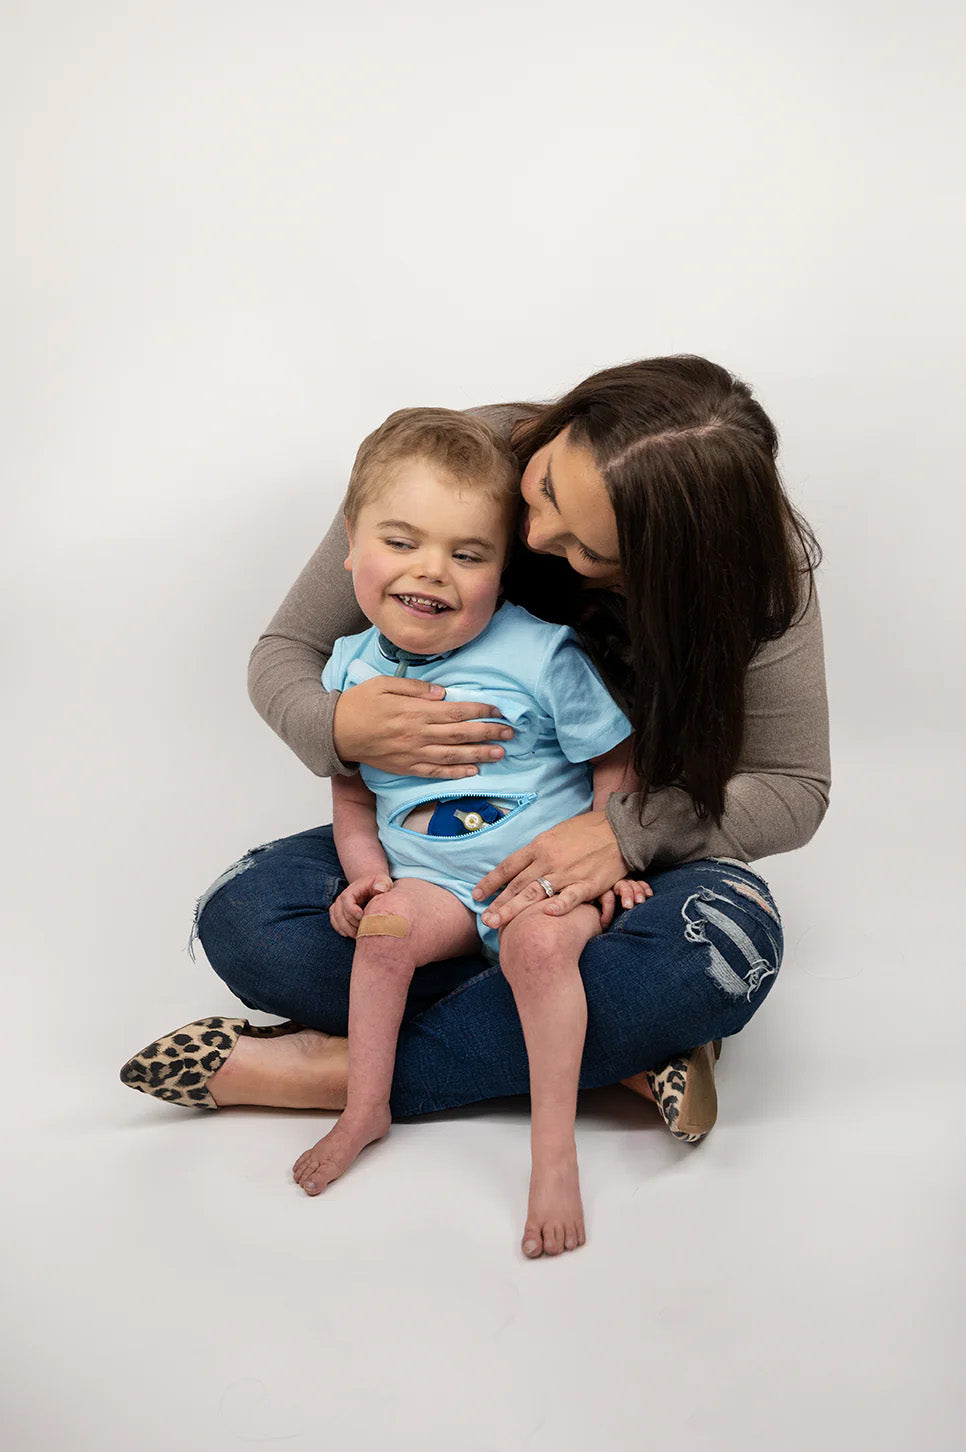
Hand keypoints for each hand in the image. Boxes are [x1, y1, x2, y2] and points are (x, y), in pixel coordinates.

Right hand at [329, 872, 392, 937]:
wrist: (372, 886)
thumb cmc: (379, 885)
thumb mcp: (383, 881)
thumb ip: (383, 883)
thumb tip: (379, 888)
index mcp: (353, 889)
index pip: (346, 900)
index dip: (353, 910)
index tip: (363, 917)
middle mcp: (343, 897)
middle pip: (340, 912)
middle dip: (351, 923)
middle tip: (364, 929)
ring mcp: (339, 905)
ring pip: (336, 919)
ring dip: (346, 929)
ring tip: (358, 936)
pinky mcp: (339, 912)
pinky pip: (334, 922)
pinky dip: (340, 929)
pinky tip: (349, 935)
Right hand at [332, 675, 512, 778]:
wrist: (335, 731)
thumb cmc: (359, 703)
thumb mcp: (385, 684)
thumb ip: (415, 688)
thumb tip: (442, 693)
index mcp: (414, 711)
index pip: (455, 712)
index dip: (480, 711)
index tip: (498, 710)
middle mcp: (417, 734)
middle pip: (460, 735)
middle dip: (488, 733)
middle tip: (510, 733)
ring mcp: (412, 754)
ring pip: (452, 756)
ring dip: (479, 755)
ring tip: (500, 753)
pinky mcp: (406, 767)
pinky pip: (435, 772)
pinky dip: (455, 773)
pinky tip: (473, 771)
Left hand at [475, 811, 630, 930]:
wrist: (618, 830)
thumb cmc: (585, 831)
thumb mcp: (555, 834)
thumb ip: (537, 851)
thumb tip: (519, 865)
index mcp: (539, 846)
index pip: (508, 866)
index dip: (491, 882)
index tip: (477, 896)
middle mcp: (548, 860)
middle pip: (517, 884)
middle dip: (498, 903)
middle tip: (484, 920)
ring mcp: (567, 873)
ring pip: (535, 893)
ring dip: (514, 910)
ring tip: (498, 923)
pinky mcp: (587, 884)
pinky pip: (571, 897)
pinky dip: (559, 906)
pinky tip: (546, 915)